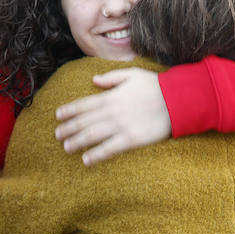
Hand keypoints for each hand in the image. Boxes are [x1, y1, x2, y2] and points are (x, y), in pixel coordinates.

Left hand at [54, 68, 171, 165]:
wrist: (177, 101)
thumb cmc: (156, 86)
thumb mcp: (132, 74)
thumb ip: (111, 78)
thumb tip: (94, 79)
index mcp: (111, 96)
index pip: (83, 104)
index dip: (69, 110)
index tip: (58, 115)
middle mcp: (111, 112)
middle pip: (83, 122)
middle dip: (68, 128)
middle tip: (57, 135)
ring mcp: (120, 126)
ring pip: (91, 136)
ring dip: (76, 142)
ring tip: (66, 148)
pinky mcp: (130, 140)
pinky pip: (109, 149)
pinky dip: (95, 155)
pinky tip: (86, 159)